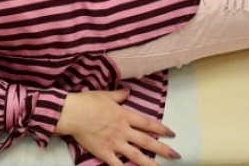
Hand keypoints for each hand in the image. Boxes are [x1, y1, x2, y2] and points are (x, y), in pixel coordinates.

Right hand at [55, 89, 179, 165]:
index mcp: (124, 116)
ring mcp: (115, 143)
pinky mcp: (104, 153)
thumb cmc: (87, 102)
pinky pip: (117, 165)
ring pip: (136, 155)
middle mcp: (123, 131)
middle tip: (175, 155)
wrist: (72, 113)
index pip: (147, 124)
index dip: (161, 129)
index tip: (171, 134)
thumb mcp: (105, 95)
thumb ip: (118, 95)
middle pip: (146, 141)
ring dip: (150, 163)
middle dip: (162, 149)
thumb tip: (128, 91)